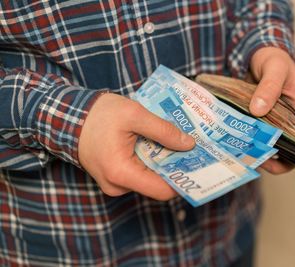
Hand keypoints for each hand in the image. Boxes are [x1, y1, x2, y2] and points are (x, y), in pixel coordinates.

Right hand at [78, 93, 194, 199]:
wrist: (67, 117)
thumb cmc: (98, 114)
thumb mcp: (134, 114)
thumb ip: (163, 130)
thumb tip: (189, 144)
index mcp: (121, 173)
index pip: (162, 190)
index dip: (184, 180)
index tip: (200, 166)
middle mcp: (117, 185)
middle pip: (157, 184)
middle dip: (176, 167)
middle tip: (193, 151)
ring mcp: (114, 183)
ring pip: (149, 179)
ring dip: (163, 162)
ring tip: (178, 144)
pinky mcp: (114, 177)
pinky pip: (139, 174)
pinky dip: (151, 161)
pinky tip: (159, 145)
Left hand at [249, 47, 294, 193]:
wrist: (256, 55)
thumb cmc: (274, 60)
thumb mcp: (275, 68)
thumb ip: (269, 86)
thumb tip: (258, 110)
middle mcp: (290, 124)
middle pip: (292, 154)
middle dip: (280, 164)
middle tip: (261, 162)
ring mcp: (272, 125)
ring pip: (271, 149)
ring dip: (261, 156)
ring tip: (246, 155)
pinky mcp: (256, 123)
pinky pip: (254, 139)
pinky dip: (248, 145)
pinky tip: (236, 146)